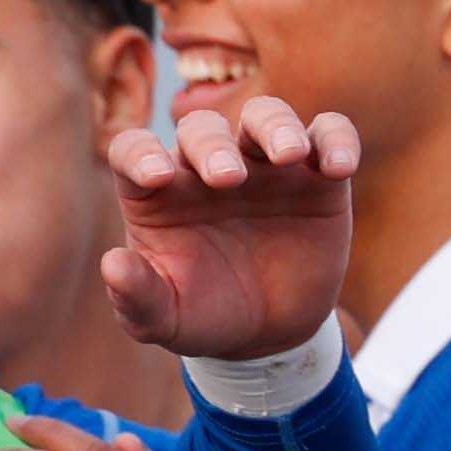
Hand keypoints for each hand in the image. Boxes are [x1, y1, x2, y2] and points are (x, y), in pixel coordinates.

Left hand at [97, 98, 356, 362]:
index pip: (132, 152)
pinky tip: (339, 167)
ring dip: (275, 126)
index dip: (139, 154)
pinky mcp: (316, 176)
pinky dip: (337, 139)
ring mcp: (263, 167)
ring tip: (289, 155)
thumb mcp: (163, 319)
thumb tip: (112, 264)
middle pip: (202, 129)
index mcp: (157, 194)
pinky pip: (328, 135)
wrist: (268, 332)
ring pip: (264, 117)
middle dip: (212, 146)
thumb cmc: (202, 315)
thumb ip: (136, 295)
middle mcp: (205, 169)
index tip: (155, 177)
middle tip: (227, 179)